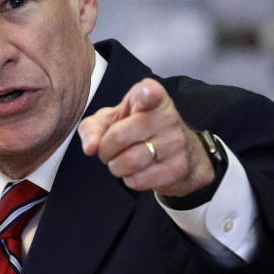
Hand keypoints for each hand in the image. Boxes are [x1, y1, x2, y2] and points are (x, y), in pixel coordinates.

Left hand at [77, 78, 213, 197]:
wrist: (183, 153)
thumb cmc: (137, 129)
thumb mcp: (112, 120)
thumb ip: (92, 128)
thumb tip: (90, 148)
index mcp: (151, 97)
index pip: (151, 92)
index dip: (147, 94)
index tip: (148, 94)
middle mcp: (167, 116)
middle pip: (118, 136)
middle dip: (104, 149)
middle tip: (109, 150)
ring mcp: (176, 143)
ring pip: (128, 162)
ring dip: (116, 167)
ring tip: (121, 161)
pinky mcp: (178, 168)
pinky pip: (139, 180)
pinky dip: (129, 179)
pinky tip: (137, 171)